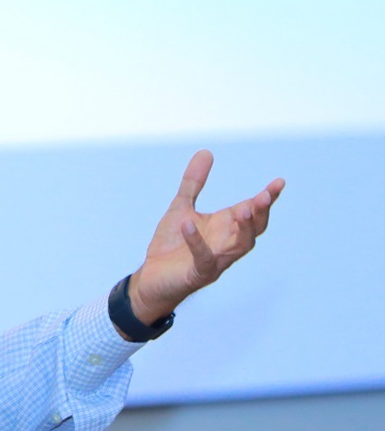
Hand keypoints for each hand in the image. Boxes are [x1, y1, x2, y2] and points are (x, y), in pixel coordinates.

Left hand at [127, 150, 283, 324]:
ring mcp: (216, 260)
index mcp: (226, 226)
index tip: (279, 182)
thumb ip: (193, 183)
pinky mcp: (199, 273)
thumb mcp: (181, 208)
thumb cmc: (171, 245)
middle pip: (256, 229)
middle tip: (264, 196)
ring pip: (241, 246)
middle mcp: (226, 243)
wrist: (151, 278)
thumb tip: (205, 152)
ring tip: (241, 209)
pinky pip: (203, 258)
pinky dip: (196, 242)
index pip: (253, 211)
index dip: (268, 198)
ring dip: (244, 228)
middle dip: (261, 213)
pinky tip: (187, 225)